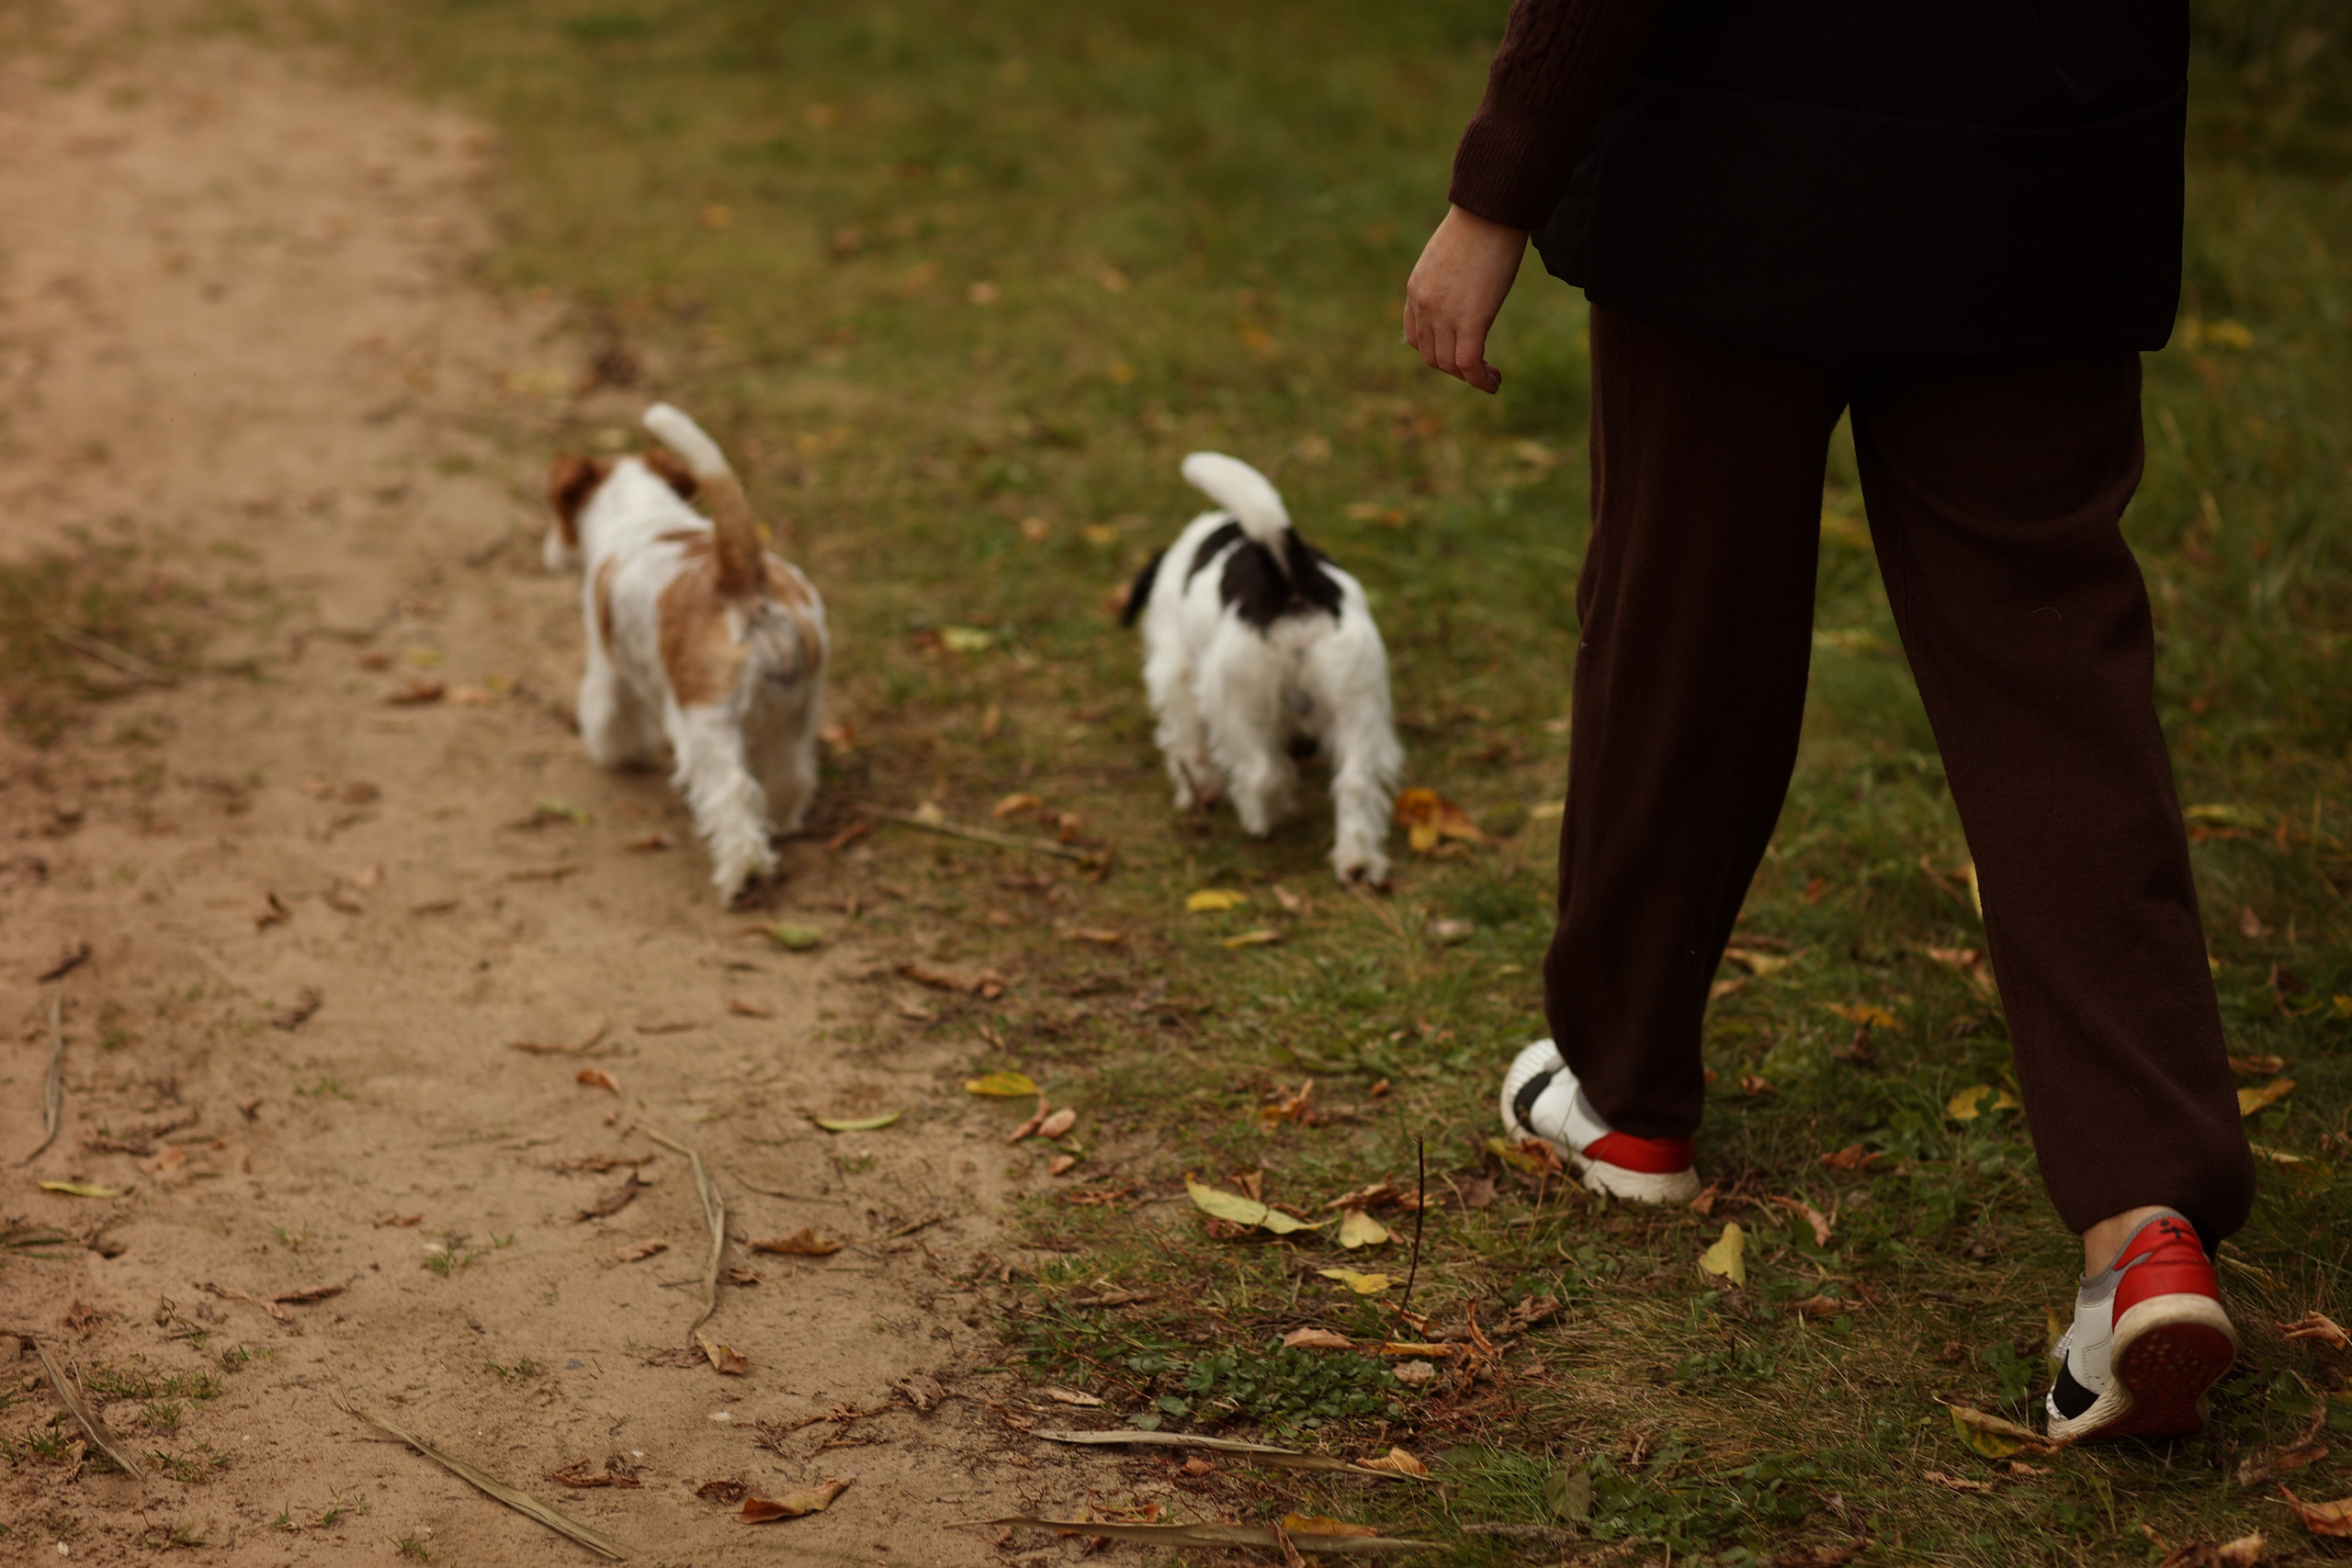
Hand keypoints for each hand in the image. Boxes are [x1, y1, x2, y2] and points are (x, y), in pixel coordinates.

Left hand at [1402, 204, 1528, 394]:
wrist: (1490, 211)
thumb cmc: (1479, 225)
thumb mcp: (1448, 255)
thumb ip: (1446, 278)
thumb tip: (1463, 287)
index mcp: (1416, 290)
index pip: (1415, 337)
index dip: (1435, 351)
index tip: (1456, 351)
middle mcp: (1424, 306)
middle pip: (1431, 356)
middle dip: (1453, 368)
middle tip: (1478, 367)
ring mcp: (1444, 315)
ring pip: (1449, 364)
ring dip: (1468, 376)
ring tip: (1489, 376)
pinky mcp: (1471, 320)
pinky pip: (1469, 363)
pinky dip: (1480, 379)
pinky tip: (1493, 382)